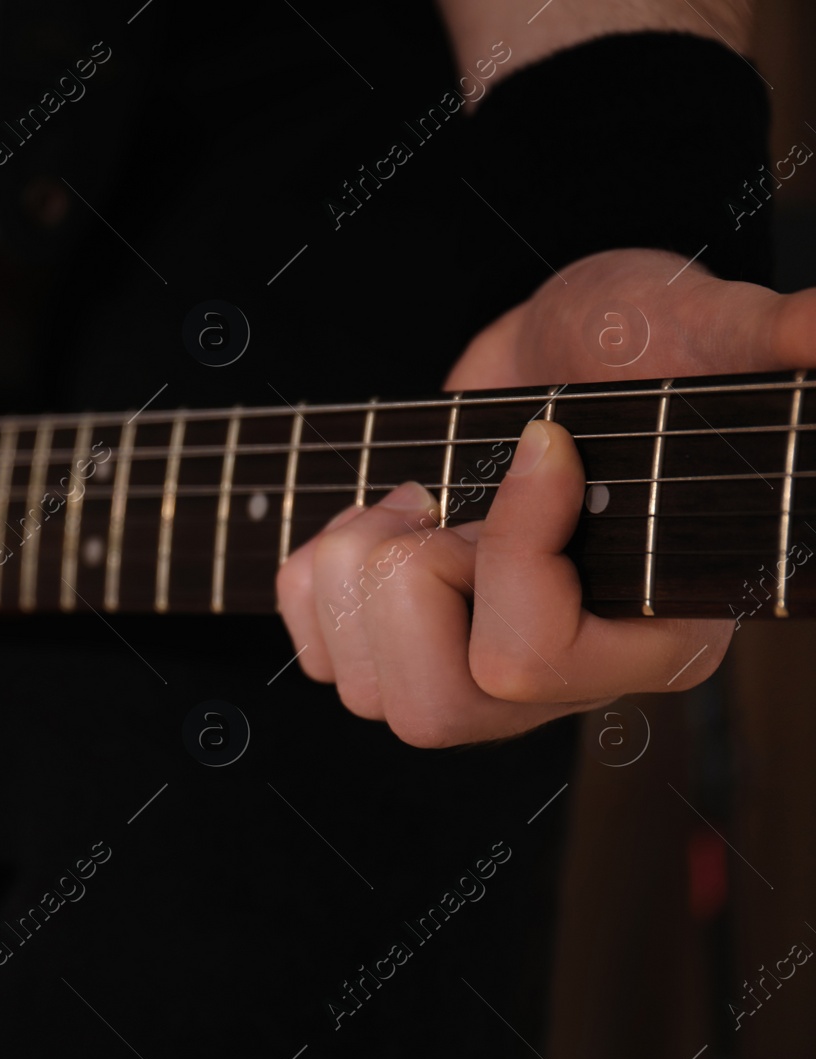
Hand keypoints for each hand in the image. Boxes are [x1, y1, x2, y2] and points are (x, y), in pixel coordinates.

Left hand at [274, 245, 815, 745]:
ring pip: (363, 694)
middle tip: (442, 500)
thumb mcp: (704, 329)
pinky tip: (374, 524)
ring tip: (414, 500)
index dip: (505, 550)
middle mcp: (562, 683)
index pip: (530, 659)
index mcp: (652, 636)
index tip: (540, 440)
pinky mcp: (400, 651)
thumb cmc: (639, 343)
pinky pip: (319, 656)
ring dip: (356, 566)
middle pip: (433, 712)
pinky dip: (312, 579)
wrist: (564, 353)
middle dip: (408, 581)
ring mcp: (475, 678)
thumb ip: (761, 335)